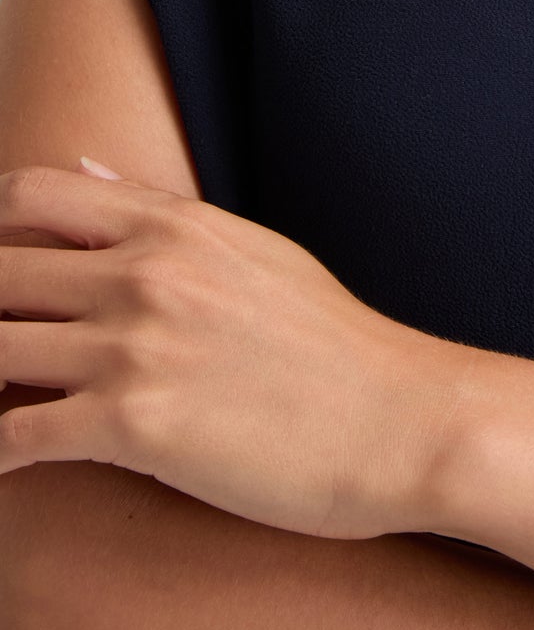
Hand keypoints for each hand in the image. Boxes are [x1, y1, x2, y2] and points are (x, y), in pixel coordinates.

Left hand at [0, 161, 467, 537]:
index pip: (29, 193)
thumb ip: (161, 215)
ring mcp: (134, 348)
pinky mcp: (131, 427)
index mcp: (173, 228)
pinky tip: (7, 464)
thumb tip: (87, 166)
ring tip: (2, 398)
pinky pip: (14, 437)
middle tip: (1, 343)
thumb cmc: (333, 345)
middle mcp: (144, 275)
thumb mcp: (252, 252)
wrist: (398, 420)